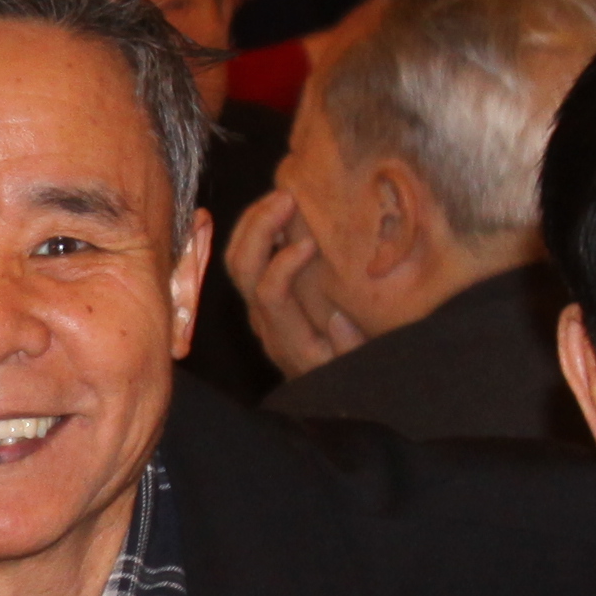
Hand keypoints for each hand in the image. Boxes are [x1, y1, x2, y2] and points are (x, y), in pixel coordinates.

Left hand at [223, 191, 363, 379]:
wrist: (325, 400)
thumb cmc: (349, 378)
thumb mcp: (358, 368)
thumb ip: (350, 348)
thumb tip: (339, 317)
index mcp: (290, 341)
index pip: (270, 293)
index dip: (283, 263)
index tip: (310, 242)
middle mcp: (266, 324)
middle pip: (243, 269)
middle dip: (260, 227)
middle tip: (288, 197)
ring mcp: (258, 311)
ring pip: (237, 260)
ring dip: (253, 222)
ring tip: (282, 194)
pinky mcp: (260, 301)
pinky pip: (246, 260)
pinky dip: (256, 230)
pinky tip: (279, 210)